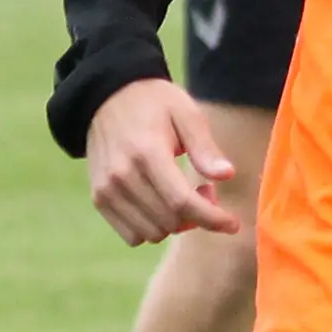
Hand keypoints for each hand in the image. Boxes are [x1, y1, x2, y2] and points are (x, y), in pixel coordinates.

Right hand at [85, 78, 240, 245]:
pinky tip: (161, 204)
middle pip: (170, 221)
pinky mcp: (99, 198)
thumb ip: (205, 147)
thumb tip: (227, 175)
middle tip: (205, 190)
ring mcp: (106, 190)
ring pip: (152, 233)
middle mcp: (122, 175)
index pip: (182, 202)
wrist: (107, 97)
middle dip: (198, 216)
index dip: (212, 218)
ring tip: (182, 195)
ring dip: (175, 224)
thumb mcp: (186, 113)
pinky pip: (132, 235)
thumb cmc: (154, 103)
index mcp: (147, 152)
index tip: (233, 223)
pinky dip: (152, 227)